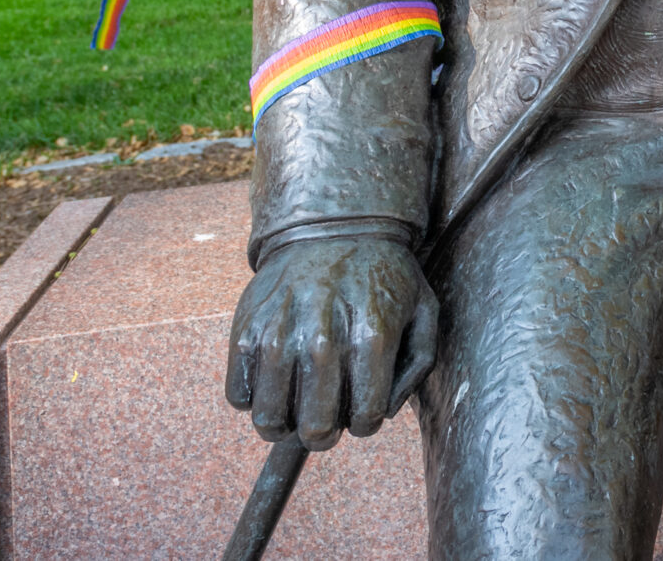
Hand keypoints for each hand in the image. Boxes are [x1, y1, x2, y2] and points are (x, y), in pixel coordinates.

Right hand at [226, 235, 436, 449]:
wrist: (332, 230)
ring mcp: (278, 335)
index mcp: (371, 336)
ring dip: (286, 424)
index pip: (364, 418)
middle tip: (328, 417)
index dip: (366, 424)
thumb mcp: (424, 311)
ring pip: (270, 421)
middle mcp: (322, 339)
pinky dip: (255, 400)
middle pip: (314, 428)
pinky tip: (277, 379)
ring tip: (300, 404)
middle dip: (326, 433)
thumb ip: (418, 366)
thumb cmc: (383, 278)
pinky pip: (239, 397)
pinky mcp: (244, 332)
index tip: (364, 411)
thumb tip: (386, 412)